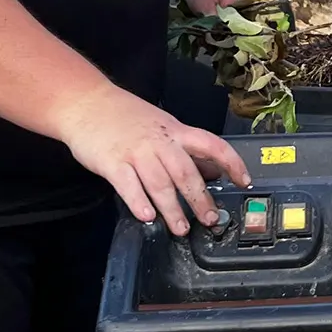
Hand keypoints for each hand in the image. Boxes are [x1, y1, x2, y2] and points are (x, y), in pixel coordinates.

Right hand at [54, 82, 251, 234]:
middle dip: (200, 198)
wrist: (87, 103)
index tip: (244, 181)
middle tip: (210, 218)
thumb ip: (186, 150)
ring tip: (181, 228)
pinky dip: (139, 202)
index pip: (212, 145)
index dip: (232, 162)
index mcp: (176, 131)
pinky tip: (148, 217)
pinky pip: (128, 185)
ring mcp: (136, 151)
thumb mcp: (163, 126)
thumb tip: (213, 172)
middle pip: (186, 171)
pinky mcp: (112, 162)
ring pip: (159, 182)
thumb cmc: (127, 118)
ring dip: (172, 209)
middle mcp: (160, 141)